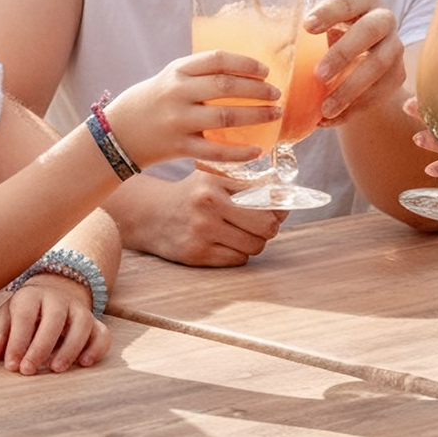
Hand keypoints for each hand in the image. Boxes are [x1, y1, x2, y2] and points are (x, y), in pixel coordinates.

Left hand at [0, 273, 111, 373]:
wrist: (52, 296)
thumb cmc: (23, 316)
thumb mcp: (5, 321)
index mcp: (31, 296)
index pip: (25, 316)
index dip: (17, 341)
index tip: (11, 365)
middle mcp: (58, 298)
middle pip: (54, 318)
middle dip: (40, 347)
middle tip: (28, 371)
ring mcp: (79, 309)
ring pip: (82, 324)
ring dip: (70, 348)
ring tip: (55, 369)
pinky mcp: (95, 322)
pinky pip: (102, 333)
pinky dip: (97, 348)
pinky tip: (84, 363)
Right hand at [103, 50, 282, 167]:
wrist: (118, 133)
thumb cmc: (152, 102)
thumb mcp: (169, 77)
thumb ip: (199, 73)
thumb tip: (244, 72)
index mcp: (176, 71)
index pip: (217, 59)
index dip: (245, 63)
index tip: (265, 71)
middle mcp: (177, 93)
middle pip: (225, 86)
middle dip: (257, 90)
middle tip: (276, 94)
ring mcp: (178, 121)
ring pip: (225, 116)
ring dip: (256, 115)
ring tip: (275, 114)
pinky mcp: (179, 147)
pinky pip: (215, 151)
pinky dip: (239, 152)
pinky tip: (257, 151)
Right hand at [108, 168, 285, 266]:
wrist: (152, 215)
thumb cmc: (192, 195)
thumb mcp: (214, 177)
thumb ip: (248, 183)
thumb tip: (286, 200)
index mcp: (215, 180)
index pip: (266, 194)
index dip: (279, 204)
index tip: (280, 207)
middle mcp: (208, 204)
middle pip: (266, 224)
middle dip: (271, 227)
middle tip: (263, 224)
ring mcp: (201, 230)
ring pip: (255, 245)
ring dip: (255, 242)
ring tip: (242, 233)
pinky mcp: (196, 254)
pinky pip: (238, 259)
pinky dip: (239, 254)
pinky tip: (226, 243)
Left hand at [306, 0, 405, 125]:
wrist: (359, 60)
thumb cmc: (332, 37)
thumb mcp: (322, 28)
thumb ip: (305, 33)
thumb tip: (278, 50)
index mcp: (363, 0)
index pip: (348, 2)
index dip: (329, 13)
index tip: (306, 27)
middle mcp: (384, 20)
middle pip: (369, 31)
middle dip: (343, 53)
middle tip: (318, 75)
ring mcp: (394, 48)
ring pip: (378, 67)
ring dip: (349, 89)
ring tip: (324, 108)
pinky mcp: (397, 75)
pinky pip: (379, 92)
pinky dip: (354, 108)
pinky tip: (331, 119)